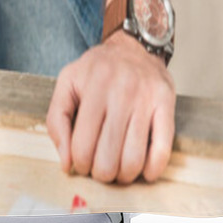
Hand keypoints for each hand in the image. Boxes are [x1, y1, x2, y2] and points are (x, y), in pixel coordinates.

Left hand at [46, 30, 174, 183]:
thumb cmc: (98, 69)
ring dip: (124, 175)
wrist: (134, 47)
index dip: (79, 164)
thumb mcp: (67, 82)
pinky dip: (152, 170)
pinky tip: (143, 170)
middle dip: (101, 173)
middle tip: (99, 168)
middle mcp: (121, 92)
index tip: (81, 162)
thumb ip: (56, 120)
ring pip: (134, 159)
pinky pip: (162, 149)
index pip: (82, 146)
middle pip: (108, 158)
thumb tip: (65, 162)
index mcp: (94, 87)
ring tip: (118, 169)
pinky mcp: (166, 105)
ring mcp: (146, 99)